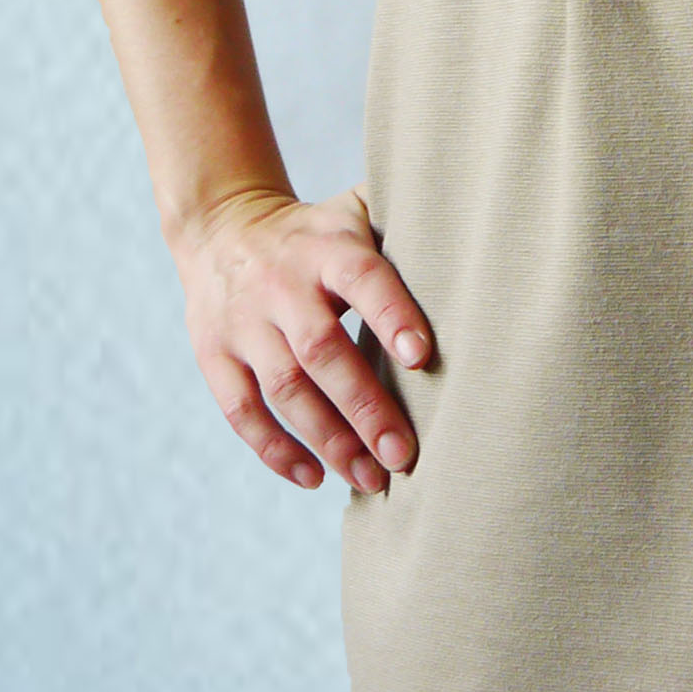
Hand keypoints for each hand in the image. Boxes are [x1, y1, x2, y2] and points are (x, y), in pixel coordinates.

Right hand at [170, 180, 432, 491]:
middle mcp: (280, 285)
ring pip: (284, 388)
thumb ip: (406, 225)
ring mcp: (242, 322)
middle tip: (402, 454)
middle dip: (364, 407)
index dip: (391, 316)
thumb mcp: (355, 212)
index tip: (421, 358)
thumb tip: (478, 239)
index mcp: (325, 248)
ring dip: (328, 440)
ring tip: (370, 479)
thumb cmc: (317, 235)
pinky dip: (275, 449)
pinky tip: (314, 477)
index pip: (361, 278)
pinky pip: (241, 410)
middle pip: (320, 350)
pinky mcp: (214, 355)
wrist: (221, 227)